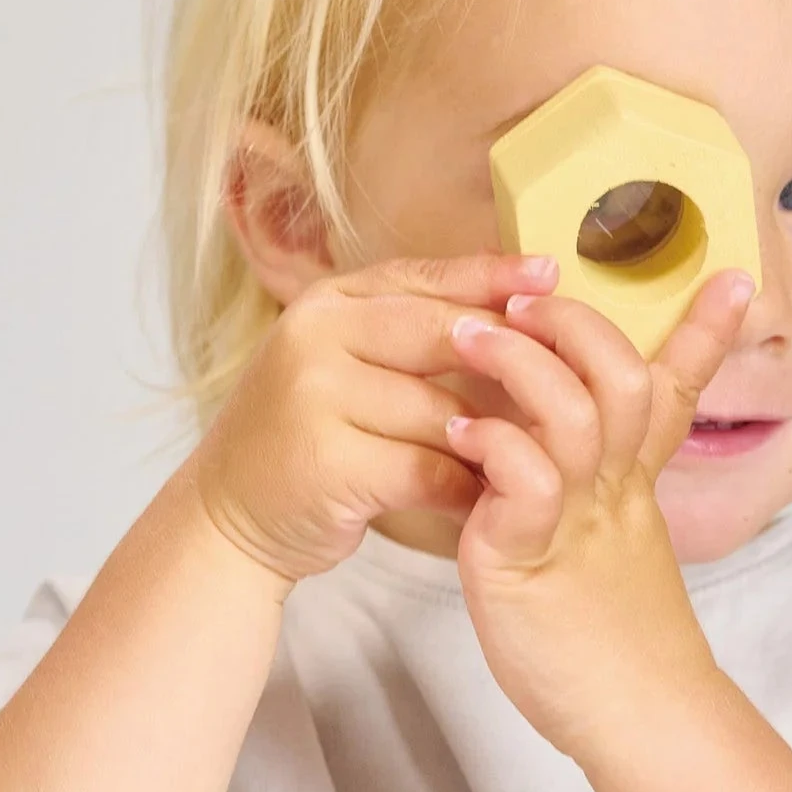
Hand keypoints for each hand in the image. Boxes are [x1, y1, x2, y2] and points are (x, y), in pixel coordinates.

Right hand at [186, 251, 560, 586]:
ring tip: (529, 456)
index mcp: (324, 303)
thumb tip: (513, 290)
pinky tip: (481, 501)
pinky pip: (428, 467)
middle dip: (509, 357)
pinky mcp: (329, 461)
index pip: (423, 278)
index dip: (491, 275)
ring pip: (443, 410)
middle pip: (442, 333)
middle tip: (563, 378)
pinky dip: (463, 487)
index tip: (551, 276)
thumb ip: (407, 326)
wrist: (227, 516)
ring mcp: (316, 397)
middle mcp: (314, 337)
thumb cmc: (305, 436)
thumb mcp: (341, 360)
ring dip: (490, 441)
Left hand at [443, 267, 757, 760]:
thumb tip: (561, 463)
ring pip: (574, 412)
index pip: (677, 390)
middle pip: (623, 376)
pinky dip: (492, 443)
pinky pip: (524, 479)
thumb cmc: (612, 644)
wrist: (638, 721)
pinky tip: (459, 430)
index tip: (733, 278)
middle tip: (526, 293)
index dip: (706, 332)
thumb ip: (600, 499)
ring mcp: (578, 518)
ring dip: (520, 362)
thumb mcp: (618, 552)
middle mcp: (615, 489)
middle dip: (575, 322)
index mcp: (634, 483)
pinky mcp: (533, 553)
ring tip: (469, 335)